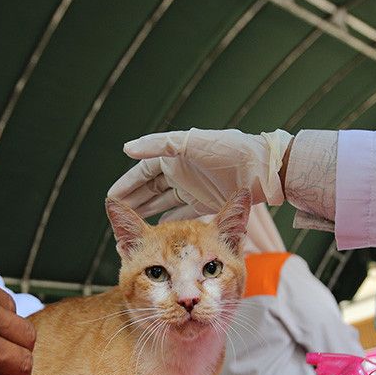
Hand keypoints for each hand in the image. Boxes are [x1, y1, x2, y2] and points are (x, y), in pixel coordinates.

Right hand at [107, 128, 291, 220]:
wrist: (264, 168)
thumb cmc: (229, 150)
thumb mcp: (191, 143)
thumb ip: (159, 145)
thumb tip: (127, 148)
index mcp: (175, 154)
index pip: (143, 172)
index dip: (127, 184)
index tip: (111, 199)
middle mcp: (182, 171)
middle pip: (150, 188)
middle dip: (134, 201)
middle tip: (118, 219)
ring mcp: (193, 188)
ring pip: (163, 202)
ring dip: (149, 213)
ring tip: (134, 227)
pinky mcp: (206, 202)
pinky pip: (181, 213)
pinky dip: (169, 222)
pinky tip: (159, 231)